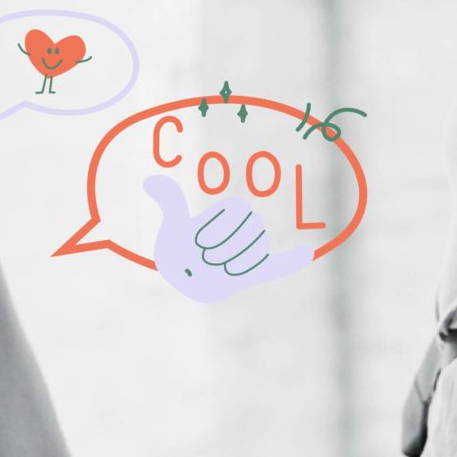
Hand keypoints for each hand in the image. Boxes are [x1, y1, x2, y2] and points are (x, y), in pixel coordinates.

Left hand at [143, 177, 314, 304]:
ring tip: (216, 266)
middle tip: (205, 256)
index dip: (218, 225)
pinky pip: (276, 265)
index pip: (238, 210)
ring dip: (234, 259)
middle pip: (249, 229)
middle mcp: (245, 229)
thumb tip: (150, 181)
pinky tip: (306, 252)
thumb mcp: (173, 226)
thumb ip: (170, 202)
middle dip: (224, 243)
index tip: (198, 239)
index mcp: (231, 213)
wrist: (183, 276)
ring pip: (255, 249)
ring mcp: (251, 250)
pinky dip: (291, 261)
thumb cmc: (178, 248)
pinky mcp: (253, 272)